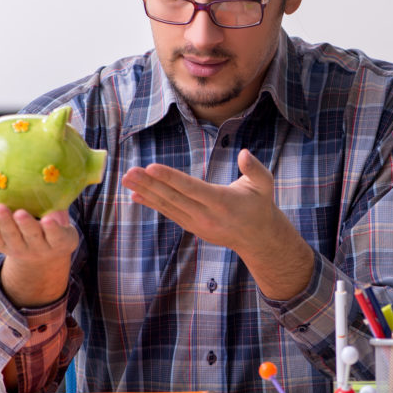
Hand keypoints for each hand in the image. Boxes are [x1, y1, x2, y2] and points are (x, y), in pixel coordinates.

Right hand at [0, 197, 77, 307]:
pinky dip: (56, 227)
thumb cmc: (14, 227)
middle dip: (5, 225)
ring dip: (28, 226)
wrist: (51, 247)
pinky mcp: (62, 242)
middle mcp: (21, 247)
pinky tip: (54, 216)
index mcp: (2, 241)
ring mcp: (42, 247)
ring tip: (21, 214)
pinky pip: (59, 236)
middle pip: (12, 237)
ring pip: (34, 237)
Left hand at [120, 150, 313, 299]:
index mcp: (222, 202)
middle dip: (150, 184)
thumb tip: (244, 154)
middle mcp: (206, 215)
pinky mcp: (192, 226)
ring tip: (127, 180)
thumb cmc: (260, 205)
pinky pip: (169, 213)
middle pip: (174, 198)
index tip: (151, 168)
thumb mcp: (265, 185)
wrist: (257, 238)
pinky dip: (152, 204)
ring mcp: (197, 223)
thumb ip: (255, 169)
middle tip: (129, 172)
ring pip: (168, 206)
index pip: (192, 188)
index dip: (171, 178)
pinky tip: (136, 195)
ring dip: (146, 192)